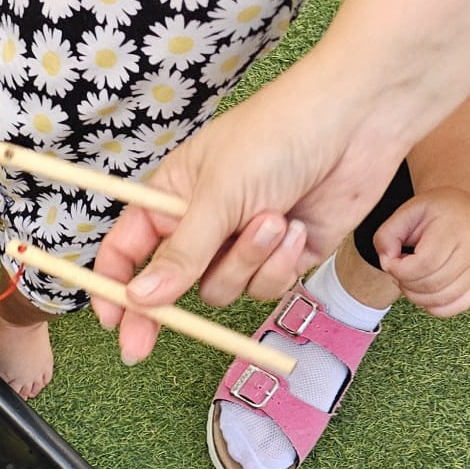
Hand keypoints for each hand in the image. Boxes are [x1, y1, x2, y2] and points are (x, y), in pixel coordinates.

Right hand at [91, 53, 407, 361]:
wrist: (359, 121)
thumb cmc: (279, 134)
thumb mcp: (218, 195)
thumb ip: (179, 255)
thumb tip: (138, 299)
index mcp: (173, 195)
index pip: (128, 248)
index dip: (114, 285)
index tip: (110, 320)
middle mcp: (205, 223)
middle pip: (170, 284)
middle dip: (161, 311)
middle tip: (142, 347)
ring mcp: (243, 242)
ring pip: (221, 289)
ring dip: (247, 262)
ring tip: (273, 219)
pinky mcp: (282, 257)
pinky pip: (264, 287)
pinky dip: (279, 264)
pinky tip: (296, 226)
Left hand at [373, 188, 469, 315]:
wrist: (463, 209)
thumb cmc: (432, 212)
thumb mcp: (405, 213)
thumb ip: (386, 236)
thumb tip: (388, 262)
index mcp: (455, 228)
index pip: (425, 264)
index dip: (400, 270)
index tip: (391, 261)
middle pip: (432, 284)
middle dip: (406, 282)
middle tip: (401, 268)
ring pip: (442, 299)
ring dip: (416, 296)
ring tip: (411, 278)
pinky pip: (455, 307)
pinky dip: (434, 306)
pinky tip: (425, 290)